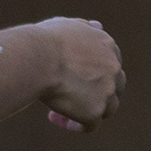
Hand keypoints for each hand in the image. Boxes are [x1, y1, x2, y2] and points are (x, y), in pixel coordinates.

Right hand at [7, 18, 123, 130]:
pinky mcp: (95, 110)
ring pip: (107, 108)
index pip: (110, 64)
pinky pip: (91, 125)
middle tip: (68, 95)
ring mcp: (107, 90)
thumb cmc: (42, 41)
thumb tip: (97, 26)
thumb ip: (84, 28)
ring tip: (59, 110)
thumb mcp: (66, 25)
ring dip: (86, 110)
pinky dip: (75, 125)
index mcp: (107, 46)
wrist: (36, 57)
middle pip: (114, 87)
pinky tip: (56, 118)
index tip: (70, 76)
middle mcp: (114, 68)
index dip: (93, 73)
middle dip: (94, 93)